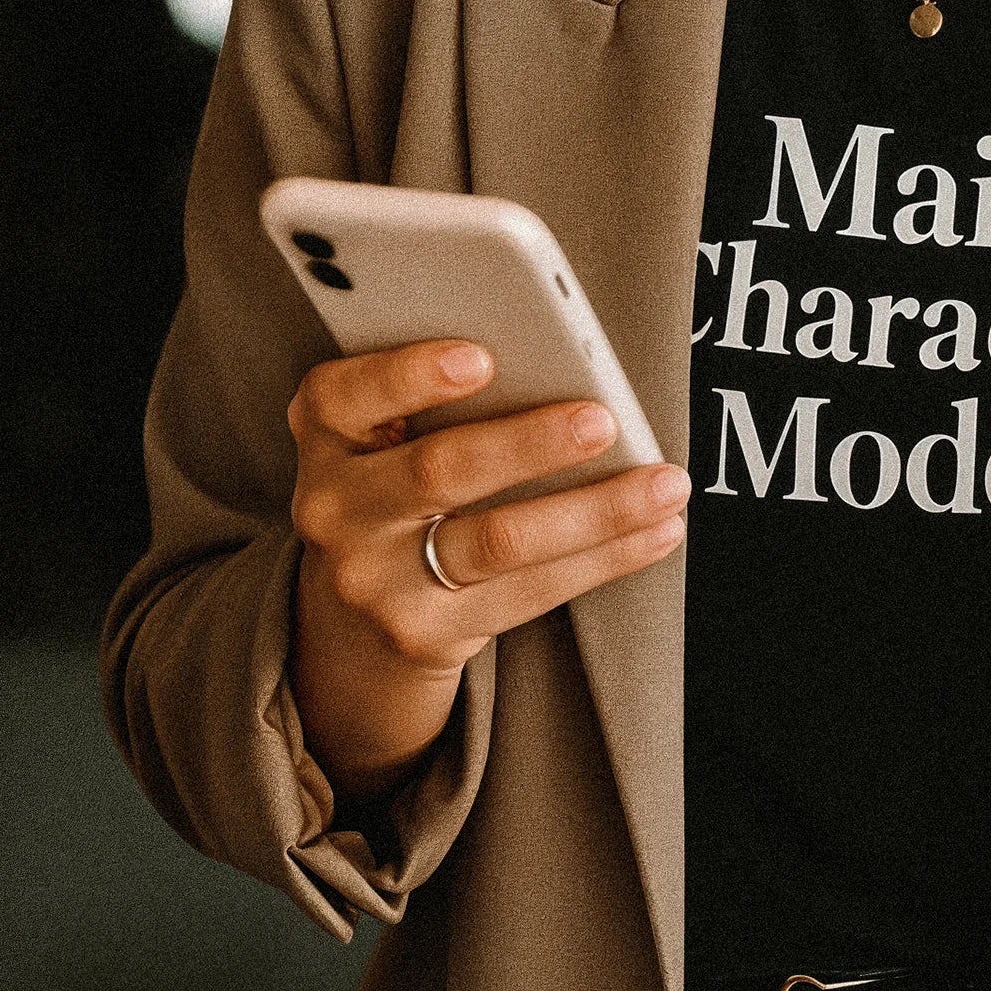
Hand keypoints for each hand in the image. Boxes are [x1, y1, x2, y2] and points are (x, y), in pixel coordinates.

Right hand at [288, 340, 689, 802]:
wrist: (354, 611)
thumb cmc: (401, 478)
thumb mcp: (390, 431)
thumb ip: (440, 396)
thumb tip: (560, 360)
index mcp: (327, 431)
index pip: (345, 394)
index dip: (410, 374)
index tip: (482, 356)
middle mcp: (334, 507)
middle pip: (439, 471)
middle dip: (529, 444)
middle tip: (602, 421)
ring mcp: (374, 580)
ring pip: (497, 542)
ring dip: (594, 511)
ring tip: (663, 484)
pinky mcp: (423, 634)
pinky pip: (530, 592)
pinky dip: (605, 558)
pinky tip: (656, 531)